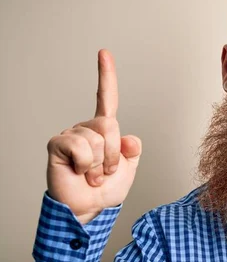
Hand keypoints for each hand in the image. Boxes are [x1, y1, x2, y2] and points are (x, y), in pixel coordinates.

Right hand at [46, 49, 141, 223]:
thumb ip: (133, 150)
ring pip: (98, 138)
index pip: (107, 98)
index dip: (106, 76)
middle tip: (105, 172)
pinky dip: (86, 164)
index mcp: (104, 130)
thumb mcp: (129, 169)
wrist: (88, 209)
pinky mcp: (58, 144)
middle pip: (110, 125)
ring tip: (92, 175)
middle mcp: (86, 128)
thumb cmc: (105, 190)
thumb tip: (130, 138)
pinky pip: (81, 146)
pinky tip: (79, 172)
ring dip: (100, 164)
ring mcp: (71, 135)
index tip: (104, 53)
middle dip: (114, 155)